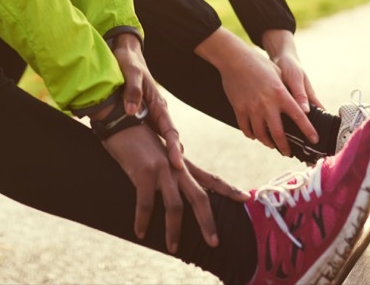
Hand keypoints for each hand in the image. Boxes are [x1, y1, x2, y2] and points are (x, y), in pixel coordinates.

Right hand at [100, 123, 248, 251]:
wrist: (122, 121)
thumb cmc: (139, 141)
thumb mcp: (161, 156)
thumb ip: (172, 172)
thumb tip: (179, 190)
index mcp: (183, 164)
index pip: (211, 178)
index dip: (229, 189)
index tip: (246, 198)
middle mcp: (177, 166)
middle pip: (200, 197)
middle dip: (208, 222)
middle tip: (214, 243)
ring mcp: (162, 169)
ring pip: (175, 206)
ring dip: (174, 230)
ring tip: (173, 248)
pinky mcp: (144, 172)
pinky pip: (145, 203)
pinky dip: (143, 220)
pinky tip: (141, 232)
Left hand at [107, 33, 184, 169]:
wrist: (125, 54)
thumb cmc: (128, 62)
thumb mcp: (130, 73)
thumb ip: (132, 90)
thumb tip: (132, 111)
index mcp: (159, 105)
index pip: (170, 131)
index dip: (173, 148)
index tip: (176, 163)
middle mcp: (158, 114)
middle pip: (170, 142)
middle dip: (175, 161)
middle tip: (178, 180)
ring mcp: (151, 118)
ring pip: (161, 144)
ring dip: (165, 160)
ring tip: (168, 182)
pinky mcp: (142, 120)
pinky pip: (150, 140)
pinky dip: (153, 154)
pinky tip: (151, 169)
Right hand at [196, 28, 319, 153]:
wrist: (234, 59)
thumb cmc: (259, 64)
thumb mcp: (278, 74)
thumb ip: (288, 91)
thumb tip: (300, 104)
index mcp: (281, 95)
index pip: (299, 117)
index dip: (308, 130)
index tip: (314, 140)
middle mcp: (267, 105)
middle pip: (279, 134)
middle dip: (285, 147)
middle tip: (288, 153)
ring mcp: (252, 109)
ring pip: (261, 135)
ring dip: (268, 143)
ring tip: (271, 145)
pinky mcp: (239, 109)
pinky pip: (246, 129)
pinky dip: (251, 135)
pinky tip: (255, 135)